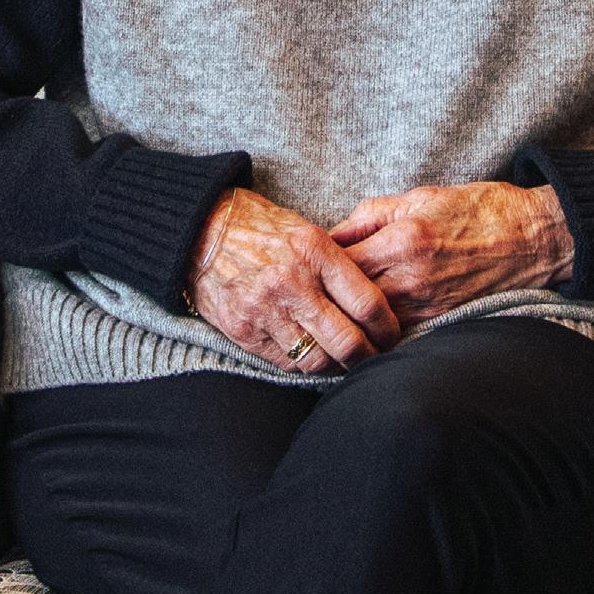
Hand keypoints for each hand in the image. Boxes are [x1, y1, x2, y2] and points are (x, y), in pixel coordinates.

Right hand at [186, 185, 400, 374]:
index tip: (392, 333)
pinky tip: (311, 355)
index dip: (387, 327)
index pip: (367, 302)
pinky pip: (285, 362)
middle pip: (347, 340)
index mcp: (315, 251)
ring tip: (345, 361)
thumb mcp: (306, 230)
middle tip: (377, 357)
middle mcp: (292, 282)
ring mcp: (266, 309)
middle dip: (369, 356)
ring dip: (336, 365)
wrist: (202, 231)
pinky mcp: (243, 331)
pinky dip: (303, 363)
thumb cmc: (261, 228)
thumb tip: (373, 297)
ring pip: (317, 359)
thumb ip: (337, 263)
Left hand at [330, 181, 574, 325]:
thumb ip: (371, 214)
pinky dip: (379, 327)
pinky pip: (398, 330)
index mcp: (402, 239)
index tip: (307, 265)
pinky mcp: (440, 320)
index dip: (319, 266)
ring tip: (333, 311)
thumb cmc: (478, 209)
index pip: (341, 262)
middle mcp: (411, 277)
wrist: (531, 237)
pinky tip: (368, 322)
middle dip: (329, 297)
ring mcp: (426, 304)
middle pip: (350, 298)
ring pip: (370, 321)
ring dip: (351, 317)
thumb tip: (333, 232)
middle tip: (311, 294)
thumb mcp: (420, 196)